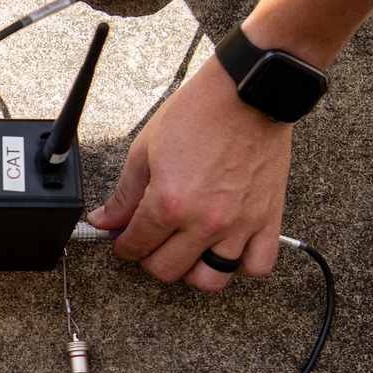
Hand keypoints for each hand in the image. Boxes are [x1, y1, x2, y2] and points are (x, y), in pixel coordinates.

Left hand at [88, 55, 293, 290]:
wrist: (248, 92)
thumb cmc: (199, 112)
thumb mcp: (145, 149)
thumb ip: (124, 194)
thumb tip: (105, 220)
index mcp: (169, 203)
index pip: (135, 246)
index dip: (122, 245)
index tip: (124, 239)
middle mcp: (204, 221)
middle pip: (167, 270)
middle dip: (150, 259)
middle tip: (151, 241)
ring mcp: (238, 224)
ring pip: (210, 279)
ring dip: (193, 270)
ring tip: (187, 250)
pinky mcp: (267, 218)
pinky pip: (257, 266)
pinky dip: (240, 266)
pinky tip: (226, 249)